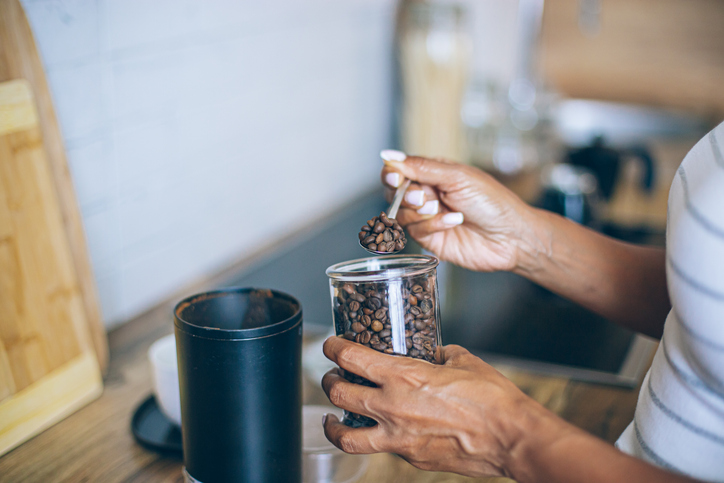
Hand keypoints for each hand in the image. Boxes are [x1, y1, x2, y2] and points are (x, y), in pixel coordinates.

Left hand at [321, 336, 554, 477]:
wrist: (512, 438)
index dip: (334, 348)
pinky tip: (380, 431)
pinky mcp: (411, 459)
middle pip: (338, 394)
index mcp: (403, 376)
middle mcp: (392, 407)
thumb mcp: (463, 361)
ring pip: (346, 436)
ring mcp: (398, 438)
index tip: (331, 345)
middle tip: (332, 376)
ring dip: (333, 423)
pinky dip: (374, 438)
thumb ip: (440, 354)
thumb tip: (433, 352)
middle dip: (329, 382)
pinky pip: (381, 448)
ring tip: (332, 418)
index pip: (351, 358)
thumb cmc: (492, 398)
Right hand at [380, 151, 541, 272]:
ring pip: (401, 214)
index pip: (398, 170)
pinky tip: (453, 222)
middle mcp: (428, 195)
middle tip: (423, 197)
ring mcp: (427, 218)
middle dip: (406, 195)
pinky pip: (415, 232)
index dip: (392, 174)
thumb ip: (422, 167)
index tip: (395, 178)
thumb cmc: (493, 202)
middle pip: (395, 193)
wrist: (511, 236)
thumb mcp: (457, 177)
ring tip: (441, 209)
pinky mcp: (430, 239)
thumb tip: (390, 155)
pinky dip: (432, 225)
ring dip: (420, 212)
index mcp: (433, 173)